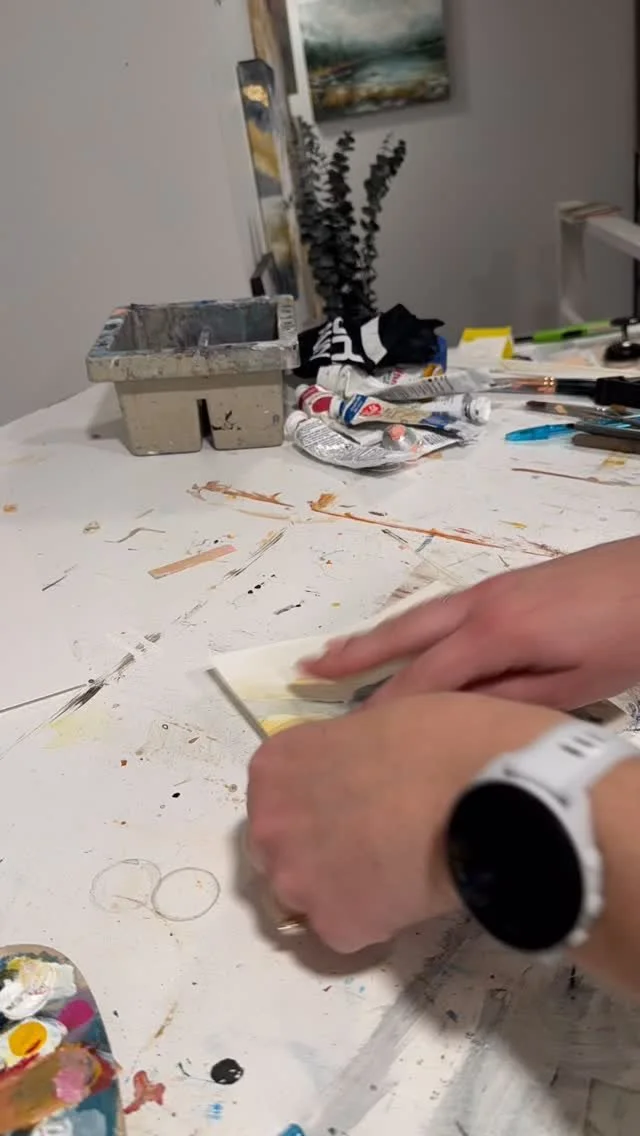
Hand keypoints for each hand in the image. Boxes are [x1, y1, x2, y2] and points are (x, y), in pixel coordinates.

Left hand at [247, 693, 563, 952]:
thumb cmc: (440, 738)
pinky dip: (373, 919)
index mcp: (275, 765)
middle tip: (371, 842)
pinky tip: (409, 895)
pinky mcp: (334, 927)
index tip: (350, 803)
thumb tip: (358, 768)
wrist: (485, 791)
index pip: (277, 794)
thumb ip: (345, 752)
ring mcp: (297, 880)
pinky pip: (346, 929)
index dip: (317, 800)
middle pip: (281, 848)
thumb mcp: (378, 719)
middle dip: (317, 847)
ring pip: (308, 893)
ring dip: (341, 887)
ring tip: (395, 871)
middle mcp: (269, 824)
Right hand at [304, 537, 639, 709]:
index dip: (386, 708)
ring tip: (336, 653)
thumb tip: (454, 716)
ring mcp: (494, 589)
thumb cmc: (627, 636)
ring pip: (420, 616)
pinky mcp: (509, 585)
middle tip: (307, 670)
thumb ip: (511, 699)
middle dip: (355, 653)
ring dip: (376, 636)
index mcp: (496, 633)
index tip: (350, 736)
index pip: (424, 678)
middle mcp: (483, 604)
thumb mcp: (575, 685)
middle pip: (406, 633)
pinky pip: (442, 610)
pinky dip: (410, 627)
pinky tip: (406, 640)